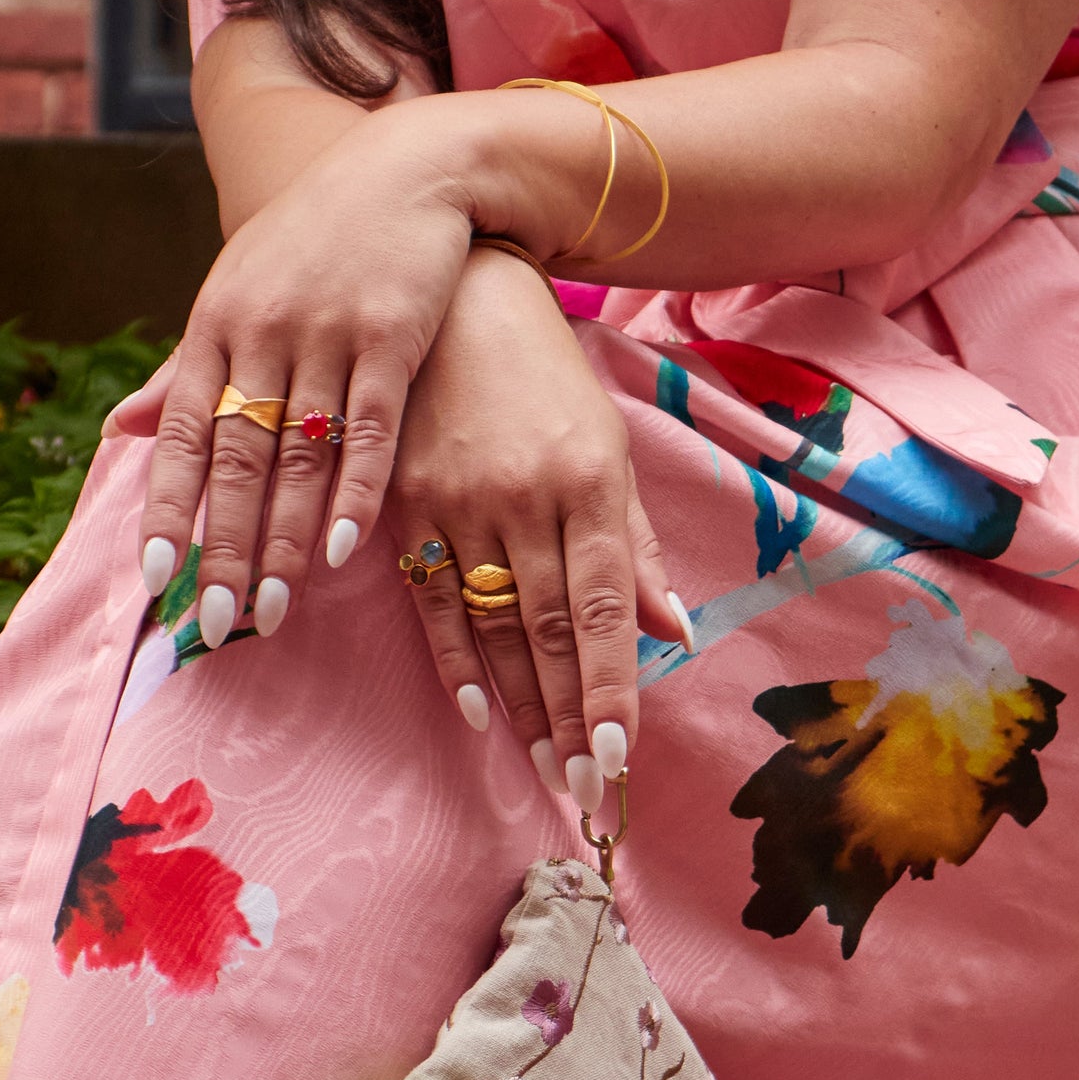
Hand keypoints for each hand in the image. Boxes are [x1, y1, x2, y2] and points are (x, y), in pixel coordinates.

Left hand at [136, 115, 473, 639]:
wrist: (403, 171)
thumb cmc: (312, 241)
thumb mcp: (236, 290)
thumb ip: (183, 369)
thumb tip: (118, 431)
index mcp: (215, 324)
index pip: (180, 432)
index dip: (166, 508)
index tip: (155, 579)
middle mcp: (262, 331)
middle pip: (238, 459)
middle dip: (225, 548)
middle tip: (216, 622)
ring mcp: (327, 334)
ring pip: (297, 457)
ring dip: (284, 540)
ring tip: (273, 610)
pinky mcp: (390, 338)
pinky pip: (368, 431)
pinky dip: (353, 493)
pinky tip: (340, 551)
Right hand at [391, 248, 686, 810]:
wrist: (455, 293)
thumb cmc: (546, 377)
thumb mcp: (605, 445)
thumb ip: (636, 547)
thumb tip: (675, 634)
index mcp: (588, 480)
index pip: (603, 608)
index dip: (610, 687)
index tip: (618, 756)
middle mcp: (524, 497)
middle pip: (550, 630)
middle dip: (570, 717)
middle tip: (585, 787)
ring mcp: (456, 501)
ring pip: (493, 624)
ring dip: (521, 705)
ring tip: (546, 767)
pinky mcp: (403, 503)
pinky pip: (429, 597)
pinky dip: (454, 659)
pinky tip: (476, 710)